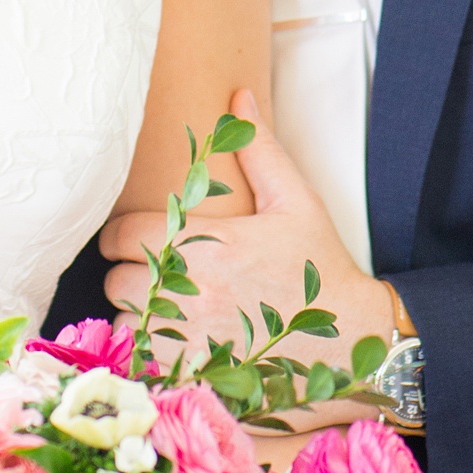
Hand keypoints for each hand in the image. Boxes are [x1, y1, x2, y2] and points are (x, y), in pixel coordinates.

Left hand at [99, 89, 393, 361]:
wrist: (356, 338)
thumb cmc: (321, 267)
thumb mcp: (296, 201)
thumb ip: (259, 150)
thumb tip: (238, 97)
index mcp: (206, 242)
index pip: (121, 235)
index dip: (123, 236)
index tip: (139, 240)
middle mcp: (190, 291)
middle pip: (116, 281)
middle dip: (132, 276)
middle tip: (159, 276)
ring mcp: (190, 339)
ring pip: (127, 323)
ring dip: (139, 317)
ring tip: (170, 311)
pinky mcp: (195, 375)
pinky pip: (144, 362)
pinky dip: (151, 354)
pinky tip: (180, 343)